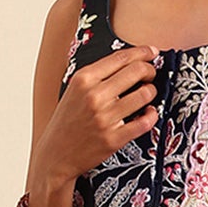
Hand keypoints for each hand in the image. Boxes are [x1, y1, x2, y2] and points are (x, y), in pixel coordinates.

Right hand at [30, 43, 162, 202]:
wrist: (55, 154)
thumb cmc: (67, 121)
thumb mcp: (75, 90)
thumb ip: (97, 75)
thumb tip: (127, 62)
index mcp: (84, 79)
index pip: (120, 57)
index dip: (142, 52)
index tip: (152, 52)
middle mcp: (95, 96)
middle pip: (136, 71)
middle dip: (150, 70)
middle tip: (151, 74)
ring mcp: (105, 118)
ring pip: (144, 95)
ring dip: (151, 91)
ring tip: (148, 93)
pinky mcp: (114, 138)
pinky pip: (144, 122)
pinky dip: (152, 115)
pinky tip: (149, 113)